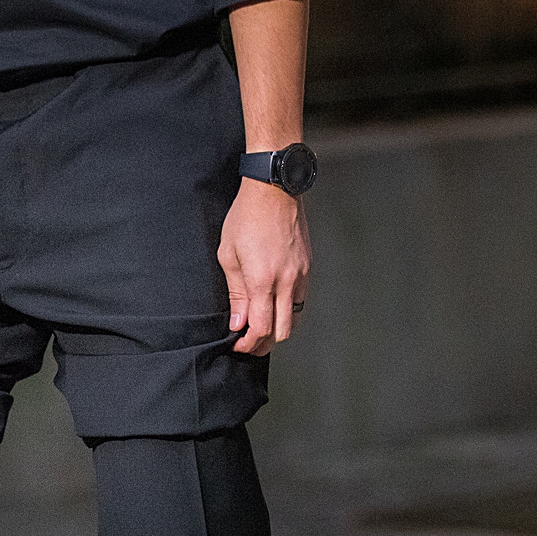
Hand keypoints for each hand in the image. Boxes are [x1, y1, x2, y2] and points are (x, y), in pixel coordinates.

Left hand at [218, 179, 310, 354]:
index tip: (238, 345)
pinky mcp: (307, 266)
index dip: (248, 344)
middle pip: (282, 331)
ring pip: (294, 317)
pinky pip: (300, 298)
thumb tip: (238, 323)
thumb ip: (236, 294)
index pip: (260, 329)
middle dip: (264, 343)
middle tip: (248, 343)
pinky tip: (273, 305)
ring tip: (260, 326)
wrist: (274, 190)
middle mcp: (286, 281)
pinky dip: (287, 309)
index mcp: (263, 280)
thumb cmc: (245, 218)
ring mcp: (301, 274)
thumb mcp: (229, 256)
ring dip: (277, 327)